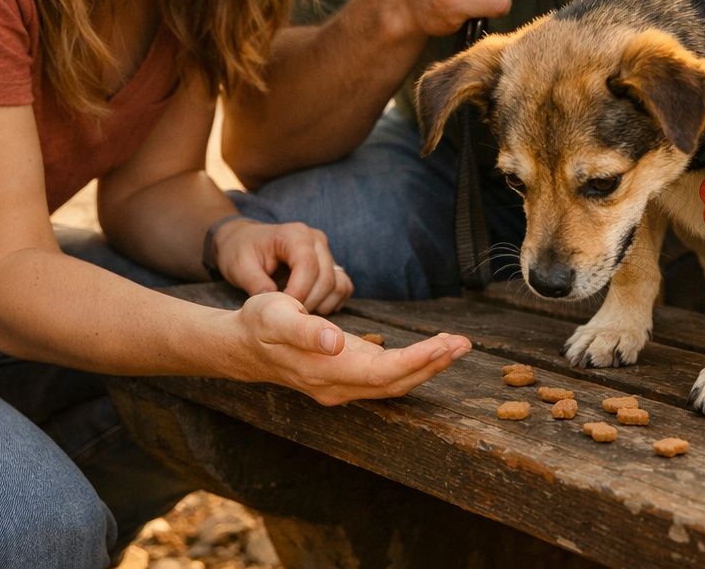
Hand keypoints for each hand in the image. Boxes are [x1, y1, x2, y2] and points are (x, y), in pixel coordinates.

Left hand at [214, 218, 352, 313]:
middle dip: (308, 302)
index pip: (308, 265)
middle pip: (326, 277)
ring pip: (338, 284)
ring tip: (298, 312)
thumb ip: (257, 285)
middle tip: (288, 316)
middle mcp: (316, 240)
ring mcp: (326, 252)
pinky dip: (332, 302)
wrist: (245, 241)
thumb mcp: (240, 267)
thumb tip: (277, 308)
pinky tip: (312, 309)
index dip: (298, 292)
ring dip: (321, 304)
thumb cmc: (241, 251)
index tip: (283, 310)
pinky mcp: (331, 265)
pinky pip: (343, 286)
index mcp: (294, 235)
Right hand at [237, 291, 471, 403]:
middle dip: (433, 365)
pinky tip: (430, 353)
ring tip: (456, 346)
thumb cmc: (258, 323)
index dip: (416, 362)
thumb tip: (335, 342)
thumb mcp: (275, 315)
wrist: (240, 346)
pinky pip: (385, 380)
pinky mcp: (344, 380)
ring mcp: (341, 388)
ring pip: (393, 385)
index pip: (382, 372)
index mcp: (325, 370)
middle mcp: (337, 387)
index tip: (444, 346)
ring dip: (427, 368)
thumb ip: (305, 330)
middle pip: (395, 383)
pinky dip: (411, 368)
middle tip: (465, 344)